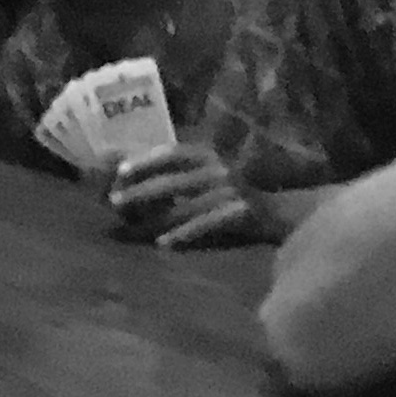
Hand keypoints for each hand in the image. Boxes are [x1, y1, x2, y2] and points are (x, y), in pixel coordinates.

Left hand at [106, 141, 257, 248]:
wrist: (280, 211)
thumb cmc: (234, 194)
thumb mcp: (209, 176)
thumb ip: (180, 176)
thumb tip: (136, 182)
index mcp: (208, 155)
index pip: (172, 152)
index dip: (145, 160)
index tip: (120, 170)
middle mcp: (219, 169)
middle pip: (173, 180)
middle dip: (141, 191)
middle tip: (115, 201)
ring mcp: (231, 192)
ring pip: (187, 206)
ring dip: (159, 219)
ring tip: (136, 229)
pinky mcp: (241, 214)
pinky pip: (206, 225)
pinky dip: (184, 234)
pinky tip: (165, 243)